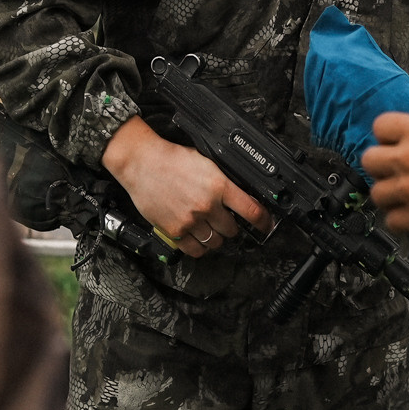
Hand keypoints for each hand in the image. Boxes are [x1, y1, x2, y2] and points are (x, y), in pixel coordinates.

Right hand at [101, 116, 271, 255]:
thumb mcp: (206, 161)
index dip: (263, 222)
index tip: (265, 226)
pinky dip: (199, 248)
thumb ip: (223, 180)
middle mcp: (207, 205)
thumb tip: (239, 193)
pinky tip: (197, 239)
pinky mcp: (175, 231)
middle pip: (232, 230)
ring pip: (215, 242)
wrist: (142, 163)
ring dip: (216, 238)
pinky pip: (195, 250)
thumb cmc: (171, 159)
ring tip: (210, 229)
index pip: (251, 210)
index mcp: (219, 185)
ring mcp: (191, 220)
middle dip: (232, 227)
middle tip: (225, 221)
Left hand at [364, 113, 408, 240]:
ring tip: (404, 198)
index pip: (380, 126)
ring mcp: (408, 189)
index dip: (387, 137)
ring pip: (376, 193)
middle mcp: (408, 157)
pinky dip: (400, 221)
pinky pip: (391, 220)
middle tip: (395, 172)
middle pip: (369, 160)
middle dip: (381, 167)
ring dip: (389, 196)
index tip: (393, 144)